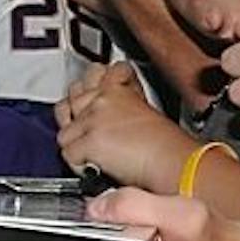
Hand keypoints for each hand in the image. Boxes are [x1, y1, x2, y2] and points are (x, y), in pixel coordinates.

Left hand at [55, 63, 193, 190]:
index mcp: (118, 88)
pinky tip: (94, 167)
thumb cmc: (167, 144)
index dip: (94, 86)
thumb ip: (125, 103)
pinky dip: (79, 164)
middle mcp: (103, 98)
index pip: (96, 73)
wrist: (174, 162)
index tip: (97, 97)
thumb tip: (113, 114)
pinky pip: (68, 153)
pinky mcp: (90, 141)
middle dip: (76, 112)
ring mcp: (94, 119)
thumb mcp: (144, 109)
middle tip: (88, 127)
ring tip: (90, 151)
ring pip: (65, 129)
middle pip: (72, 96)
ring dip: (75, 142)